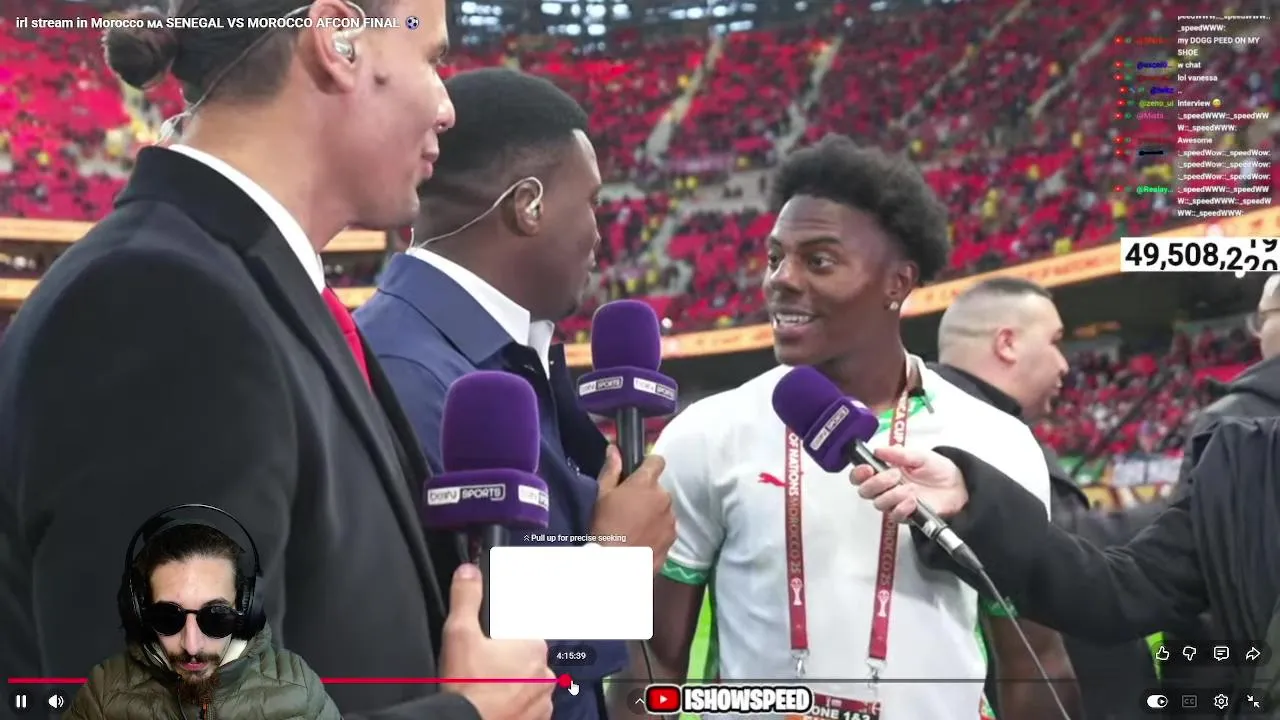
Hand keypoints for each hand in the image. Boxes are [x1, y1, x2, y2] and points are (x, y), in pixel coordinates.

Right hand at [441, 564, 554, 719]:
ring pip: (528, 685)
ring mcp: (543, 701)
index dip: (502, 639)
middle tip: (482, 669)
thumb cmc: (467, 686)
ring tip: (486, 690)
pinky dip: (515, 707)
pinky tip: (496, 705)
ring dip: (512, 686)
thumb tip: (469, 572)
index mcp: (533, 646)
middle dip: (507, 662)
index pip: (522, 633)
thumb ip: (466, 598)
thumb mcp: (459, 633)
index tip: (488, 648)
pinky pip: (528, 708)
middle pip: (525, 660)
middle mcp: (545, 673)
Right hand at [590, 445, 674, 574]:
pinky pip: (666, 529)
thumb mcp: (601, 495)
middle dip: (648, 495)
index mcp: (646, 483)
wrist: (614, 564)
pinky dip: (657, 532)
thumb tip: (614, 449)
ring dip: (654, 514)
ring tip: (636, 528)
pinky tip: (642, 541)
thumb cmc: (604, 526)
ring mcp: (670, 520)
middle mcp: (664, 498)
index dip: (649, 465)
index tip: (639, 473)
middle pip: (658, 490)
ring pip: (663, 510)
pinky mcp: (672, 539)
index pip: (657, 461)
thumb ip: (611, 470)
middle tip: (630, 509)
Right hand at [849, 445, 968, 521]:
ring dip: (892, 495)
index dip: (858, 474)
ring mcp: (895, 502)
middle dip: (875, 483)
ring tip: (910, 488)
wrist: (957, 485)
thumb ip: (898, 454)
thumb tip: (878, 450)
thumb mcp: (919, 456)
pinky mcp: (906, 515)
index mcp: (884, 471)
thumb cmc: (937, 469)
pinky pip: (895, 516)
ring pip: (879, 504)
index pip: (860, 476)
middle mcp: (886, 488)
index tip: (867, 468)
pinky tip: (913, 501)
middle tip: (893, 475)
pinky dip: (902, 508)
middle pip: (865, 491)